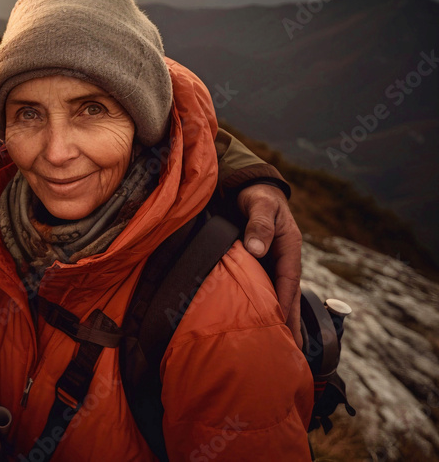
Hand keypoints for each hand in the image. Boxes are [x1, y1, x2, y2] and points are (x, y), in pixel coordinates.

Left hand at [237, 184, 302, 347]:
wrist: (251, 188)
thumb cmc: (258, 196)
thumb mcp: (261, 205)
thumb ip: (259, 224)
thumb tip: (257, 250)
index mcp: (289, 248)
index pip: (289, 281)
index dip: (286, 305)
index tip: (284, 328)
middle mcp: (284, 259)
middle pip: (289, 296)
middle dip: (292, 324)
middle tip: (292, 353)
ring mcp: (274, 264)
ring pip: (278, 296)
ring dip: (280, 320)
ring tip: (280, 348)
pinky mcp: (262, 266)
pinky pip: (265, 289)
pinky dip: (265, 307)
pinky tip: (261, 325)